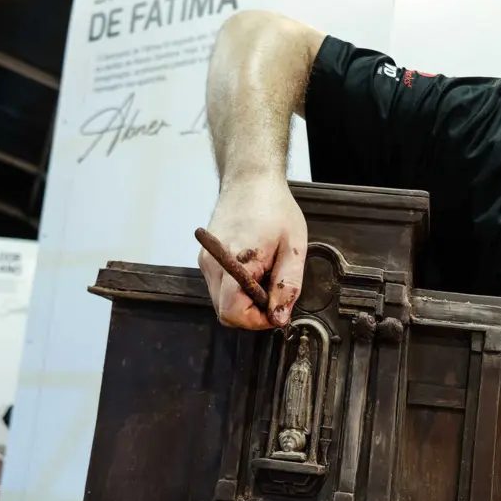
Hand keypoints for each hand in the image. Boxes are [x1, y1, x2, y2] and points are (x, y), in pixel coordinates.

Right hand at [198, 176, 306, 329]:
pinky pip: (219, 289)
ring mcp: (206, 261)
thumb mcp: (294, 247)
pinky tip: (254, 270)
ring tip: (265, 277)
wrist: (250, 179)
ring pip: (221, 303)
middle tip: (274, 295)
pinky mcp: (206, 259)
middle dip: (252, 313)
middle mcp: (213, 263)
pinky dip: (236, 291)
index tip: (276, 310)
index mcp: (235, 260)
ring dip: (244, 302)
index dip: (257, 320)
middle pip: (225, 313)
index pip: (233, 312)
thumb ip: (287, 285)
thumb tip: (279, 316)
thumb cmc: (274, 207)